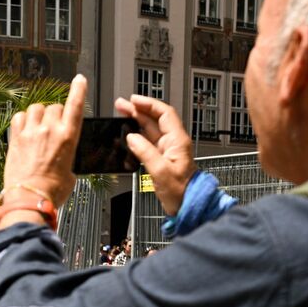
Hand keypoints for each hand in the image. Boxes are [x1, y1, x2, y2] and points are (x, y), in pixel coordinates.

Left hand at [3, 74, 87, 209]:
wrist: (29, 200)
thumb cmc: (51, 192)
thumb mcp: (69, 173)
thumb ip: (67, 157)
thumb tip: (60, 157)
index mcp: (68, 137)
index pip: (75, 105)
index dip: (78, 90)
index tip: (80, 80)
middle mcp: (49, 130)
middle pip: (54, 107)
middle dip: (55, 115)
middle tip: (53, 129)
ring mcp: (31, 132)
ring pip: (36, 108)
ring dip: (38, 114)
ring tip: (38, 128)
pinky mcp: (16, 138)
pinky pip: (18, 117)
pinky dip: (22, 120)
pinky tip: (24, 130)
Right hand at [113, 94, 196, 214]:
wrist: (186, 206)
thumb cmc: (181, 192)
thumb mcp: (161, 171)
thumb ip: (145, 152)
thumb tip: (132, 138)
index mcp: (177, 141)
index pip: (164, 113)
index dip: (149, 104)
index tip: (134, 100)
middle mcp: (172, 142)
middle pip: (154, 119)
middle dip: (138, 109)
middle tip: (121, 105)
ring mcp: (166, 150)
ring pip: (149, 129)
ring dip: (135, 120)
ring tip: (121, 113)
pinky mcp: (160, 158)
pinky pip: (147, 142)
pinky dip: (136, 135)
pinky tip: (126, 134)